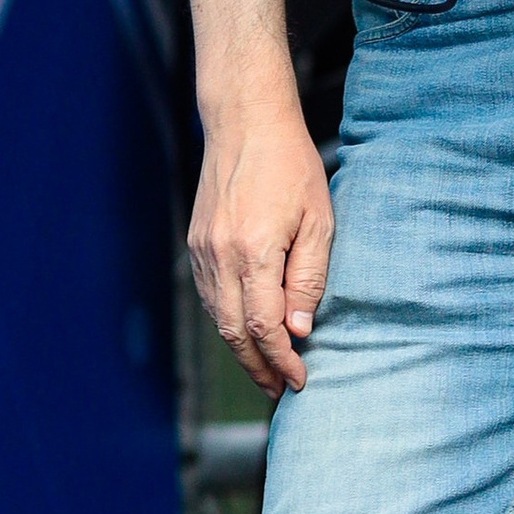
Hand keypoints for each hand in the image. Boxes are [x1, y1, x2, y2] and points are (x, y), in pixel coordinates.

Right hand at [188, 109, 333, 395]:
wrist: (245, 123)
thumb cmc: (291, 166)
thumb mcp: (318, 221)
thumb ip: (308, 279)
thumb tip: (298, 330)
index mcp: (254, 250)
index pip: (263, 326)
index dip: (281, 360)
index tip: (299, 379)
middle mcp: (219, 255)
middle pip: (232, 332)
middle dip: (257, 367)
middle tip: (279, 390)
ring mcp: (202, 250)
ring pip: (215, 317)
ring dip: (240, 349)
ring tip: (266, 369)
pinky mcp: (196, 243)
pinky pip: (208, 295)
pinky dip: (226, 321)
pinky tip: (246, 330)